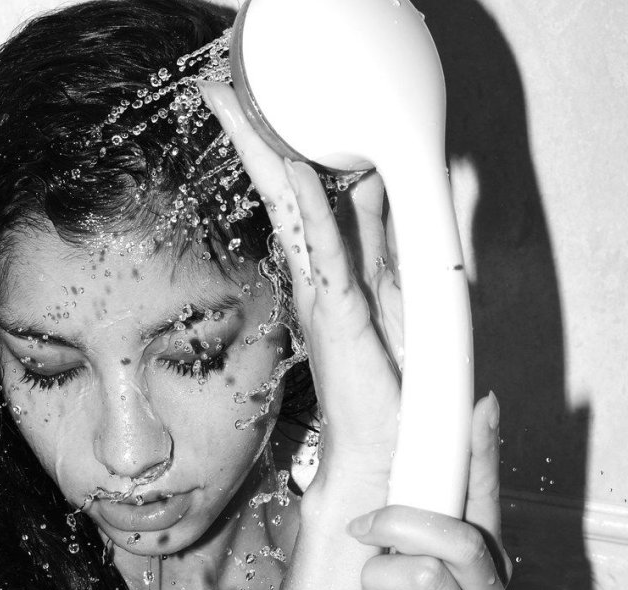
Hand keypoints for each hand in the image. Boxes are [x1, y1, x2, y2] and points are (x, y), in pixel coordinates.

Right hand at [198, 81, 401, 506]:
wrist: (384, 449)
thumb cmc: (394, 388)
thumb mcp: (409, 291)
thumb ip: (403, 237)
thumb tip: (406, 182)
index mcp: (342, 272)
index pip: (313, 197)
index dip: (292, 149)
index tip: (273, 109)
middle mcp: (324, 278)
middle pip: (288, 193)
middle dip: (260, 140)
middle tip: (227, 94)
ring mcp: (326, 293)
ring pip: (293, 210)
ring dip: (266, 157)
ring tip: (233, 109)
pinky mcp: (339, 312)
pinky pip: (322, 249)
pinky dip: (306, 209)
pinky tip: (290, 170)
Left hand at [343, 393, 514, 589]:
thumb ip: (412, 540)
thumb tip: (388, 490)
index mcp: (484, 571)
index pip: (487, 501)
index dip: (482, 452)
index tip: (476, 406)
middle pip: (454, 533)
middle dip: (395, 522)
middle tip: (363, 533)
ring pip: (418, 572)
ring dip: (373, 580)